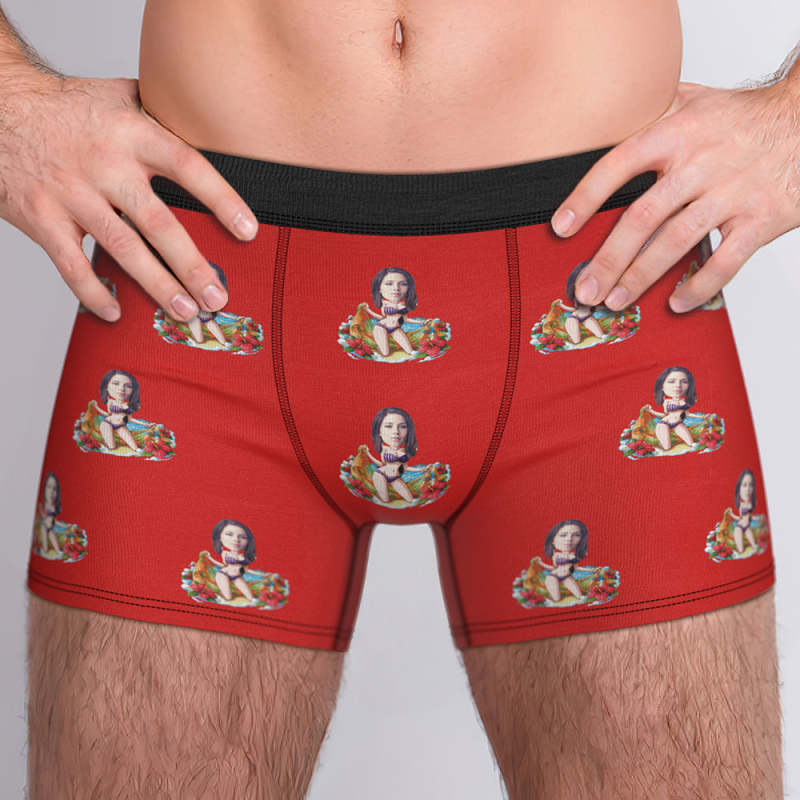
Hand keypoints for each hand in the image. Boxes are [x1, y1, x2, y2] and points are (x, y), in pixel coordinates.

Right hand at [0, 70, 259, 321]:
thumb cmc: (68, 107)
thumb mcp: (119, 97)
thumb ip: (163, 115)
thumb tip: (211, 126)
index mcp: (131, 134)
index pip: (187, 166)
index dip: (221, 198)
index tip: (249, 230)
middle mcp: (105, 165)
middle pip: (158, 222)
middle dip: (192, 265)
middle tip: (219, 297)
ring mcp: (71, 193)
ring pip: (122, 249)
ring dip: (157, 286)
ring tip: (186, 312)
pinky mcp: (41, 217)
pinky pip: (70, 264)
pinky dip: (93, 292)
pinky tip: (116, 312)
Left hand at [549, 80, 799, 311]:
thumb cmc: (745, 117)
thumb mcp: (696, 101)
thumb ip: (652, 113)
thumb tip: (607, 119)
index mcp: (676, 133)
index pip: (618, 165)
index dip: (586, 198)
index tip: (560, 228)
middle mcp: (701, 163)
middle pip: (642, 217)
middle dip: (608, 260)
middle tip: (585, 290)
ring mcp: (732, 193)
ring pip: (676, 242)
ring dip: (641, 277)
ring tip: (615, 301)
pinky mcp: (762, 218)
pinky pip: (725, 261)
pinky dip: (699, 286)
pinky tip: (675, 303)